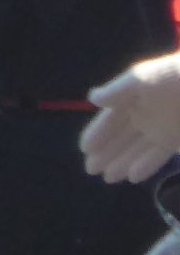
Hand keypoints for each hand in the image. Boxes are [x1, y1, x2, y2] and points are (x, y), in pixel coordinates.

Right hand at [84, 52, 179, 181]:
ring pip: (136, 150)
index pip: (110, 120)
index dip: (97, 133)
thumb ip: (117, 91)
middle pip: (120, 138)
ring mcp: (159, 130)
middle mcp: (142, 117)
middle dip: (105, 154)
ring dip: (121, 163)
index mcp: (131, 100)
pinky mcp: (174, 141)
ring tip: (107, 178)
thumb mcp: (141, 79)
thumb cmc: (171, 77)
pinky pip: (157, 156)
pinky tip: (132, 177)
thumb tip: (91, 99)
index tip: (84, 148)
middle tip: (90, 170)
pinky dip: (145, 166)